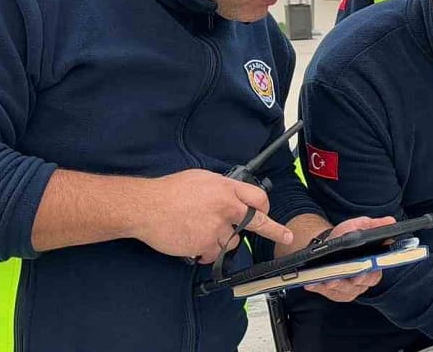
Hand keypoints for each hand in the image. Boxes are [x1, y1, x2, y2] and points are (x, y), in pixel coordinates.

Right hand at [135, 169, 292, 261]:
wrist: (146, 206)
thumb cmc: (170, 190)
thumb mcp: (202, 178)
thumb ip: (222, 188)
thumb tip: (232, 194)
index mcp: (227, 188)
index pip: (257, 197)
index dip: (263, 206)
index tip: (267, 212)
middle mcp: (227, 208)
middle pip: (258, 222)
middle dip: (275, 230)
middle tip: (286, 235)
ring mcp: (217, 228)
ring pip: (232, 242)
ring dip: (223, 240)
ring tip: (202, 231)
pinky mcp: (205, 245)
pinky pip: (214, 254)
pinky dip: (207, 252)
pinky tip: (194, 243)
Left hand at [304, 215, 396, 301]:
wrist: (330, 244)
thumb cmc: (347, 236)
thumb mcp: (360, 226)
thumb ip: (375, 225)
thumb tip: (391, 221)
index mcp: (373, 266)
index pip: (374, 275)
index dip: (369, 275)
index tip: (362, 272)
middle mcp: (362, 281)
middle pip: (357, 287)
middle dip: (348, 283)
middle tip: (338, 278)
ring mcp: (348, 289)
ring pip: (342, 291)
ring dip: (332, 286)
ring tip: (325, 279)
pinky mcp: (334, 292)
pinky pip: (326, 293)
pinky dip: (318, 287)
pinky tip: (311, 283)